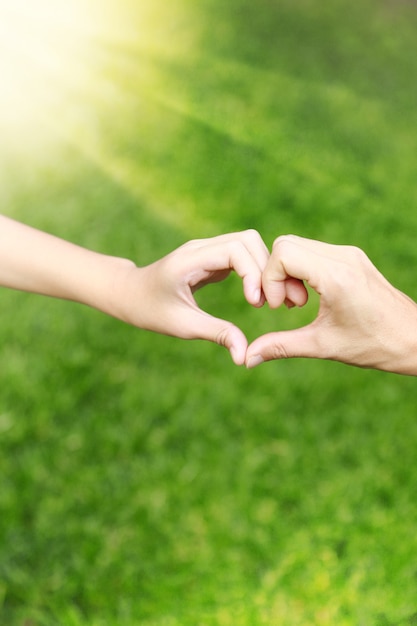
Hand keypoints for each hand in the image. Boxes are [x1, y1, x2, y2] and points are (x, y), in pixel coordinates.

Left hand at [116, 230, 268, 364]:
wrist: (129, 294)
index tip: (256, 303)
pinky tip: (256, 297)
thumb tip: (243, 355)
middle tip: (267, 303)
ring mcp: (207, 249)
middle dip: (264, 269)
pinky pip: (242, 255)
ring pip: (248, 244)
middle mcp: (201, 248)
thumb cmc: (150, 310)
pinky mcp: (212, 257)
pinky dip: (254, 272)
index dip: (253, 273)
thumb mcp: (182, 325)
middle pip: (248, 240)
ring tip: (264, 301)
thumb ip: (216, 334)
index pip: (235, 249)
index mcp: (190, 260)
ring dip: (262, 269)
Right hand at [246, 235, 416, 374]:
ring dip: (288, 272)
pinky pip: (313, 251)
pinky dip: (301, 270)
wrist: (415, 339)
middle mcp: (343, 257)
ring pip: (298, 245)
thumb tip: (248, 358)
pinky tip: (310, 297)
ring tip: (298, 304)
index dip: (270, 279)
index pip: (283, 253)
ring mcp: (348, 254)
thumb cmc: (375, 345)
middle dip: (275, 274)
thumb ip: (281, 347)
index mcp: (336, 276)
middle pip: (286, 244)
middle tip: (287, 306)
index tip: (279, 307)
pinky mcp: (351, 257)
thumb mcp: (323, 346)